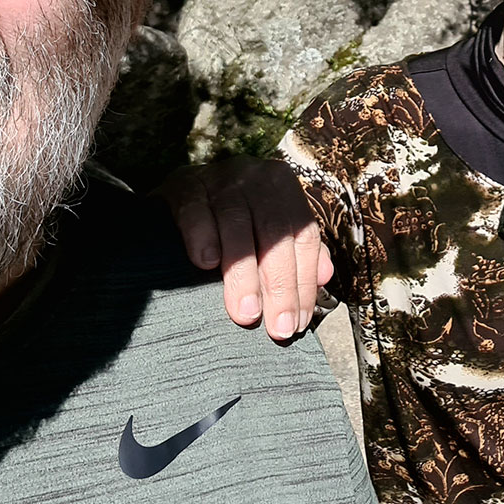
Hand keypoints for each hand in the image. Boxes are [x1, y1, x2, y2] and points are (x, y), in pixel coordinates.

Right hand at [158, 157, 333, 340]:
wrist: (178, 189)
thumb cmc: (230, 217)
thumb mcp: (267, 226)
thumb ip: (297, 249)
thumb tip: (326, 276)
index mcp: (281, 186)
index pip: (302, 235)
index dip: (304, 281)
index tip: (298, 322)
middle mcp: (254, 177)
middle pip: (275, 233)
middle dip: (280, 285)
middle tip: (277, 327)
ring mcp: (218, 178)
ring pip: (237, 225)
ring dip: (243, 274)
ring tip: (246, 313)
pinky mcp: (183, 184)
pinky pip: (195, 211)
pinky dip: (202, 237)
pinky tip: (206, 264)